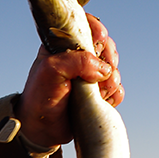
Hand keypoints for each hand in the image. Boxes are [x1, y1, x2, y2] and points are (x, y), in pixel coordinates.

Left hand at [16, 14, 124, 149]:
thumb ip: (77, 61)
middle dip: (107, 61)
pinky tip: (101, 101)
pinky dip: (113, 96)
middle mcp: (80, 60)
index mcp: (65, 46)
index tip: (97, 45)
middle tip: (95, 75)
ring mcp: (90, 78)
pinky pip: (118, 90)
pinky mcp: (98, 95)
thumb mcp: (51, 69)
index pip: (89, 28)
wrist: (40, 128)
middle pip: (107, 48)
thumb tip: (103, 69)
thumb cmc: (40, 96)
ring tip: (95, 92)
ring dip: (110, 81)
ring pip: (114, 70)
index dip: (98, 34)